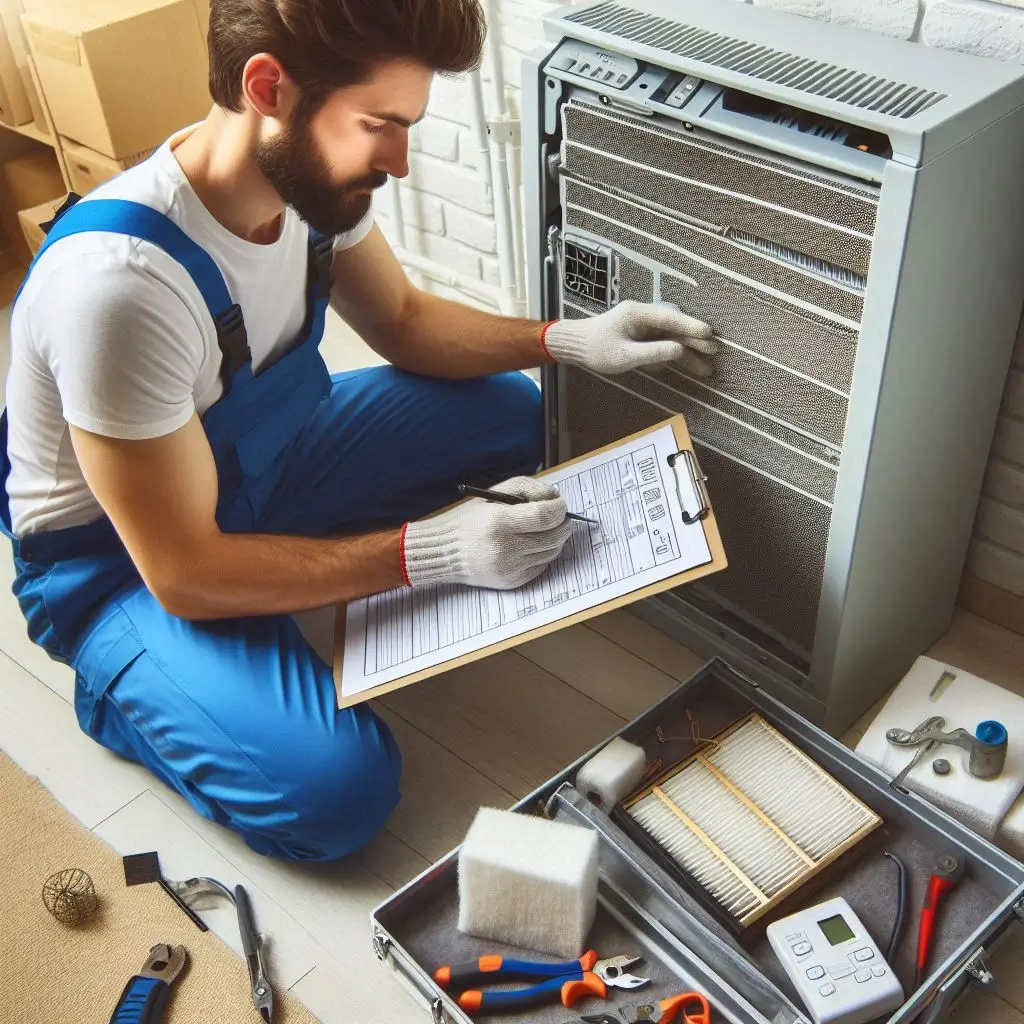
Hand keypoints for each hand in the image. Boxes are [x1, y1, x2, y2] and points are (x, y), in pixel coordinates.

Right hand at [402, 476, 572, 589]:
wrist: (447, 552)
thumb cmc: (472, 519)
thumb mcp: (495, 494)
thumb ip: (527, 488)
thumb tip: (555, 498)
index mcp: (499, 522)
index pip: (544, 516)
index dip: (559, 509)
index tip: (560, 504)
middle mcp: (506, 548)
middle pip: (553, 536)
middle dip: (563, 524)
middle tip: (561, 517)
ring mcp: (510, 568)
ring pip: (552, 552)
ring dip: (556, 538)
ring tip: (547, 529)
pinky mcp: (513, 581)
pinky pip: (542, 566)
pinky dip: (545, 553)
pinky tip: (534, 544)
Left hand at [542, 300, 717, 375]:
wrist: (574, 347)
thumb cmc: (595, 349)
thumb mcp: (624, 355)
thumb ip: (652, 352)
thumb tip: (679, 350)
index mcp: (638, 314)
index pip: (671, 319)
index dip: (691, 327)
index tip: (708, 334)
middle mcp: (643, 318)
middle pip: (674, 329)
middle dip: (694, 342)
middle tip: (714, 352)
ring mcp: (642, 329)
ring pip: (669, 340)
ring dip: (686, 355)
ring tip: (705, 370)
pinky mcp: (639, 340)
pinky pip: (659, 347)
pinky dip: (670, 358)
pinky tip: (678, 368)